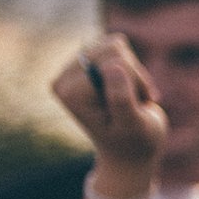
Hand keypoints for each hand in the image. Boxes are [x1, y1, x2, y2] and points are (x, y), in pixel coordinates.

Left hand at [51, 37, 167, 173]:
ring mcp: (71, 69)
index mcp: (71, 92)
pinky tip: (127, 89)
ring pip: (116, 45)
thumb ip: (121, 99)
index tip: (134, 109)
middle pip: (113, 49)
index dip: (135, 82)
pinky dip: (129, 67)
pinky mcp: (83, 63)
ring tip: (130, 99)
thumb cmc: (135, 142)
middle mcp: (64, 78)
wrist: (128, 152)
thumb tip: (112, 66)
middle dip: (133, 75)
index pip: (114, 61)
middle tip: (134, 104)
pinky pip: (114, 46)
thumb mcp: (133, 125)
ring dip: (133, 73)